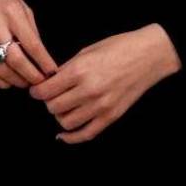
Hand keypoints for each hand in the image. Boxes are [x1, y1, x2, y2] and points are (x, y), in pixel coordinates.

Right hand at [0, 0, 59, 89]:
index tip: (52, 71)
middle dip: (32, 75)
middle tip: (42, 81)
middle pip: (16, 60)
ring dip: (17, 80)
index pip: (31, 43)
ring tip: (28, 82)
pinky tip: (9, 82)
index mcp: (11, 13)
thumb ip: (31, 28)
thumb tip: (41, 54)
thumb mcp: (20, 4)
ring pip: (1, 70)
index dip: (44, 61)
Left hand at [27, 24, 179, 143]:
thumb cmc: (118, 47)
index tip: (36, 90)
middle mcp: (89, 90)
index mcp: (80, 70)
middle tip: (51, 95)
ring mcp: (101, 106)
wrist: (148, 56)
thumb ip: (67, 69)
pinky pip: (85, 134)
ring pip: (65, 122)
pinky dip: (71, 137)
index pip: (45, 91)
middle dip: (48, 101)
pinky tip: (63, 134)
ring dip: (60, 115)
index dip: (37, 91)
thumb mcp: (87, 51)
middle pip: (53, 107)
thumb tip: (49, 82)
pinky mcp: (111, 117)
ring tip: (63, 106)